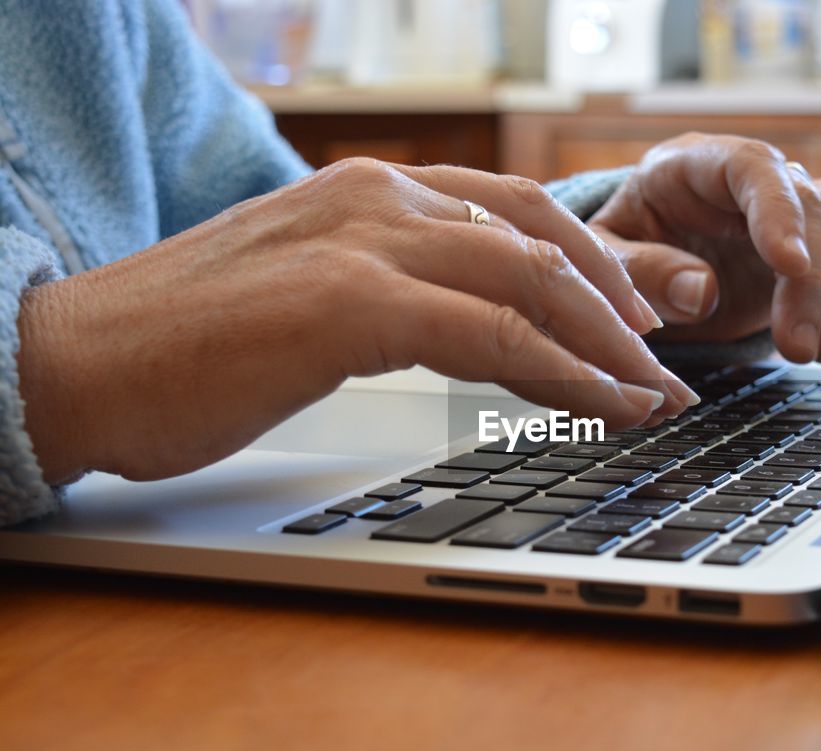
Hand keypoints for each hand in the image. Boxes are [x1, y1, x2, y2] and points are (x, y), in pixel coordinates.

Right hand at [17, 158, 696, 483]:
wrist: (71, 364)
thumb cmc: (185, 349)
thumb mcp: (309, 301)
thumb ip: (390, 294)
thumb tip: (465, 329)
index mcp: (370, 194)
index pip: (516, 217)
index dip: (594, 269)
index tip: (640, 326)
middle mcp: (378, 199)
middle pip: (543, 240)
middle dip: (623, 307)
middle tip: (669, 367)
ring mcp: (364, 242)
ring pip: (533, 281)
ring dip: (611, 344)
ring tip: (657, 396)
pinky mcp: (349, 303)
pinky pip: (494, 334)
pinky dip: (564, 372)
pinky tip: (604, 407)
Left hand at [589, 133, 820, 362]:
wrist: (652, 272)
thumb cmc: (626, 257)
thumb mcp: (610, 265)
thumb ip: (643, 274)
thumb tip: (701, 290)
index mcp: (695, 167)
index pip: (752, 167)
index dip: (777, 211)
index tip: (789, 265)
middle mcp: (758, 180)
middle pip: (817, 204)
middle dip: (816, 284)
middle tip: (800, 349)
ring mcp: (801, 209)